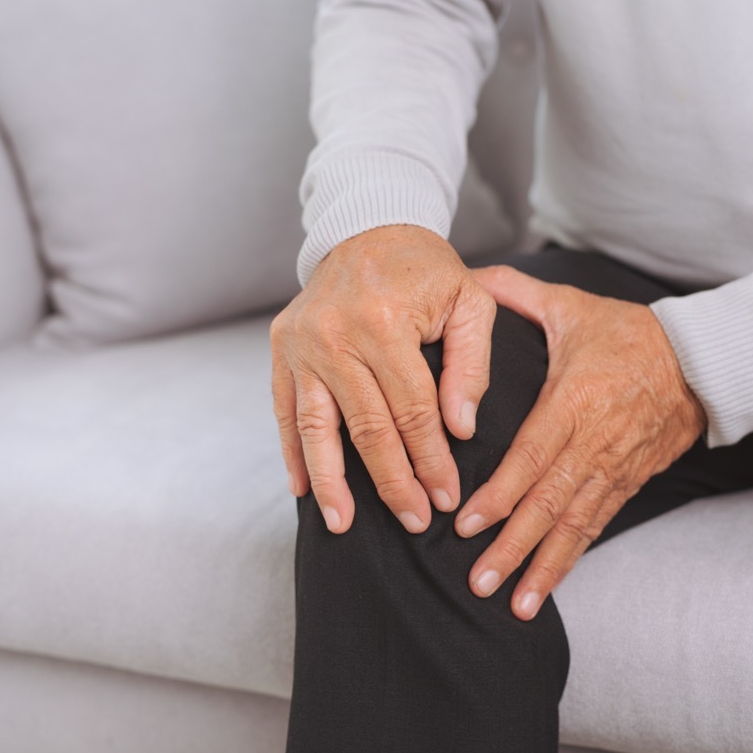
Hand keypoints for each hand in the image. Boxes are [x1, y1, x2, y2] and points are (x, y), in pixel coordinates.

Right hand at [271, 225, 496, 533]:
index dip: (432, 459)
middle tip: (414, 521)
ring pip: (316, 427)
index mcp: (385, 321)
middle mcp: (335, 334)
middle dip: (393, 481)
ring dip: (332, 481)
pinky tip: (305, 488)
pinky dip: (293, 452)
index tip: (446, 497)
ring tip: (343, 524)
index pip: (413, 410)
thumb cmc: (427, 270)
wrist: (367, 228)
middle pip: (367, 427)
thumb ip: (471, 364)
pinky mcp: (280, 348)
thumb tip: (460, 429)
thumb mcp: (470, 301)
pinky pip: (285, 410)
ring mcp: (301, 343)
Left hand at [455, 265, 705, 619]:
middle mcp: (595, 442)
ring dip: (542, 566)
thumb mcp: (572, 306)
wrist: (702, 362)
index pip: (533, 455)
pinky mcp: (627, 484)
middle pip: (550, 502)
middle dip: (513, 545)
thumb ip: (516, 294)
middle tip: (478, 580)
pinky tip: (544, 589)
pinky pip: (594, 528)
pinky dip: (570, 560)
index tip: (467, 522)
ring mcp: (614, 469)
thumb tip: (469, 278)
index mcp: (577, 400)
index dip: (501, 493)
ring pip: (574, 525)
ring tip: (513, 603)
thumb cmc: (629, 333)